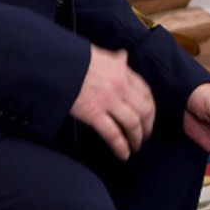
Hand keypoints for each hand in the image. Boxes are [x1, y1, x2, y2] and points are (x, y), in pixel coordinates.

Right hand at [69, 45, 155, 160]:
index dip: (150, 107)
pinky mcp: (93, 113)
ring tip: (136, 146)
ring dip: (137, 138)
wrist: (58, 64)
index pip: (146, 92)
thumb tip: (123, 56)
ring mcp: (108, 100)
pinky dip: (121, 146)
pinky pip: (113, 133)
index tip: (149, 117)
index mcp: (123, 71)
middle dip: (148, 126)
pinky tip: (124, 154)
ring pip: (132, 123)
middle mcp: (120, 86)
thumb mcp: (99, 54)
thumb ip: (114, 59)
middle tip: (145, 135)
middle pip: (144, 110)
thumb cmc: (77, 58)